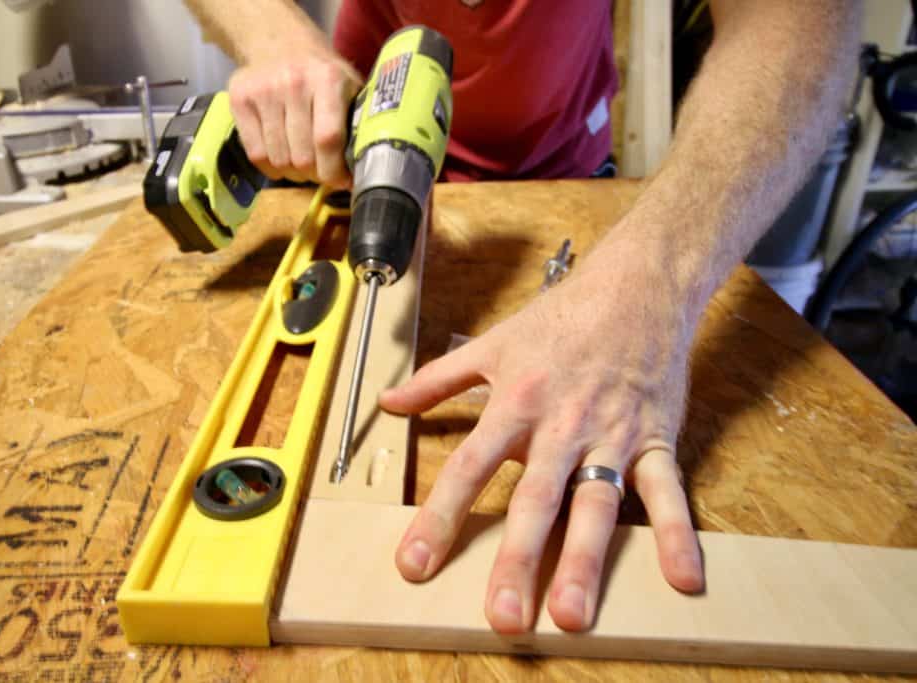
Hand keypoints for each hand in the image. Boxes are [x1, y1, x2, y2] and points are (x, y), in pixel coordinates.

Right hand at [228, 54, 361, 187]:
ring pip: (279, 160)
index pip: (328, 139)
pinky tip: (281, 159)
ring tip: (302, 165)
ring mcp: (263, 91)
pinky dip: (271, 167)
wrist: (279, 42)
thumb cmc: (322, 74)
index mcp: (328, 79)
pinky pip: (255, 154)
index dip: (334, 170)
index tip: (341, 181)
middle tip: (320, 172)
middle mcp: (293, 83)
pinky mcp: (239, 100)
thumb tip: (363, 168)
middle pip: (302, 156)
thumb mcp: (350, 87)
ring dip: (293, 173)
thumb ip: (358, 122)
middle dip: (315, 174)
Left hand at [380, 238, 704, 632]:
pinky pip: (666, 490)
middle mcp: (560, 426)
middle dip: (517, 558)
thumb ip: (438, 380)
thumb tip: (387, 402)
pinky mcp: (654, 439)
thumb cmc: (560, 318)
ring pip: (596, 504)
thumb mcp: (490, 344)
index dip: (439, 518)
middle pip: (533, 499)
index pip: (468, 468)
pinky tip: (682, 578)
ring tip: (574, 613)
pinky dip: (676, 532)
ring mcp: (610, 435)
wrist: (634, 286)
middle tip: (504, 615)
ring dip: (585, 559)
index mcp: (514, 404)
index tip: (414, 565)